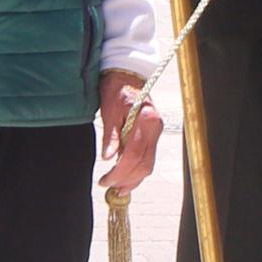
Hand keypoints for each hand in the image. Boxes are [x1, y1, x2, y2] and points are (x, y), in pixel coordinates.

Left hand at [98, 73, 161, 195]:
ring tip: (117, 188)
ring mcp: (156, 131)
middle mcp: (155, 127)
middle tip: (110, 188)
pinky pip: (147, 157)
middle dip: (127, 180)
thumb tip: (108, 158)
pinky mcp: (153, 133)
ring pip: (148, 163)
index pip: (134, 155)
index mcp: (146, 120)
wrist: (127, 73)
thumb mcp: (109, 110)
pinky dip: (136, 169)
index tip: (105, 181)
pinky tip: (125, 176)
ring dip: (133, 178)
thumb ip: (110, 135)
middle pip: (145, 164)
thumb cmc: (116, 88)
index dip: (120, 172)